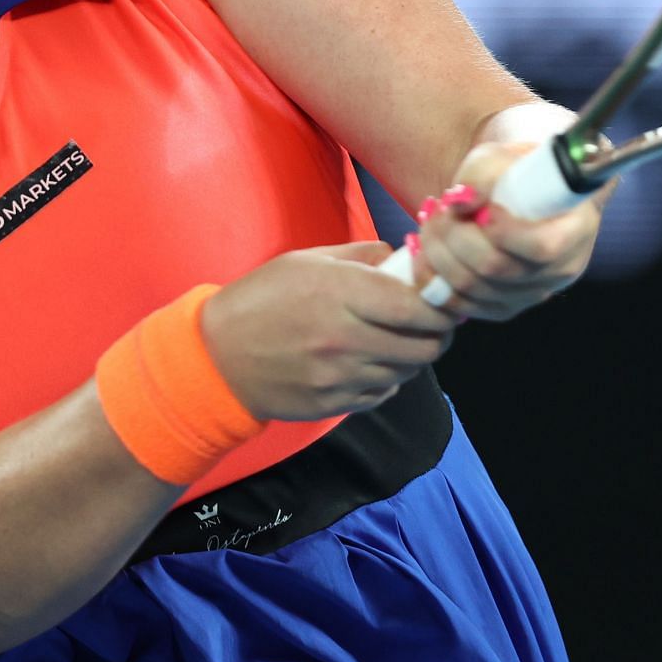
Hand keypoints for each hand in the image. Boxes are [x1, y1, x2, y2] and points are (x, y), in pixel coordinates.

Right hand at [199, 241, 457, 421]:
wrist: (216, 357)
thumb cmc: (260, 300)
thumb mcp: (305, 261)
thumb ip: (360, 257)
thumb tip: (402, 257)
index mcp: (339, 293)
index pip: (417, 307)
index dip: (441, 306)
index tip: (445, 300)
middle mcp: (343, 338)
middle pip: (423, 346)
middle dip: (438, 335)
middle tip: (435, 325)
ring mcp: (339, 377)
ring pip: (406, 372)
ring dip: (412, 357)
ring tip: (399, 341)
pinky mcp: (332, 405)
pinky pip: (381, 394)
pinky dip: (386, 379)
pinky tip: (370, 363)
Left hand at [405, 141, 611, 321]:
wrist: (522, 191)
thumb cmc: (517, 170)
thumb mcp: (501, 158)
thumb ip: (481, 175)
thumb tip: (459, 201)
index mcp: (576, 228)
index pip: (541, 247)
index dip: (503, 231)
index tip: (479, 208)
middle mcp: (560, 270)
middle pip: (497, 269)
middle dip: (454, 236)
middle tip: (436, 206)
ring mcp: (533, 294)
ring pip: (473, 288)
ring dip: (437, 253)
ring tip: (430, 220)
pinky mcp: (505, 307)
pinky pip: (461, 306)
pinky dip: (432, 280)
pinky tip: (423, 250)